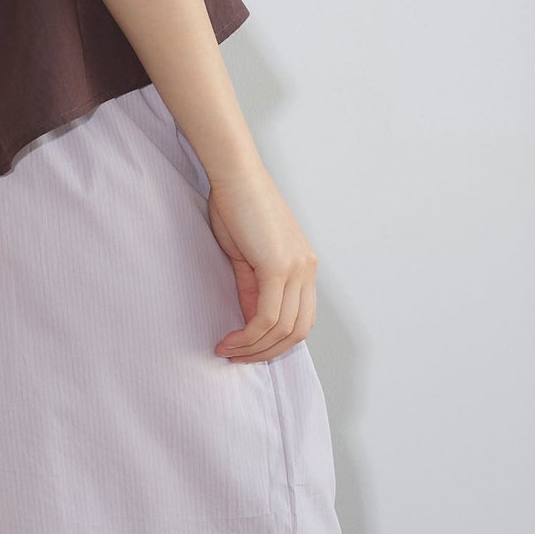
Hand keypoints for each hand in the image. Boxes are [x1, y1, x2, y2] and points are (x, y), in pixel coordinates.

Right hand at [205, 163, 317, 359]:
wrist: (234, 176)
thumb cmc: (236, 207)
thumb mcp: (246, 257)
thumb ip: (252, 289)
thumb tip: (251, 322)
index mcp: (304, 266)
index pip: (302, 320)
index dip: (277, 343)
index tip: (248, 349)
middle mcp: (307, 269)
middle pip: (297, 332)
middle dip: (266, 353)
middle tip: (236, 357)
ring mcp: (296, 268)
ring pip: (282, 329)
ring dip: (253, 348)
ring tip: (227, 350)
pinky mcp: (278, 267)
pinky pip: (267, 316)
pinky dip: (248, 335)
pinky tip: (229, 338)